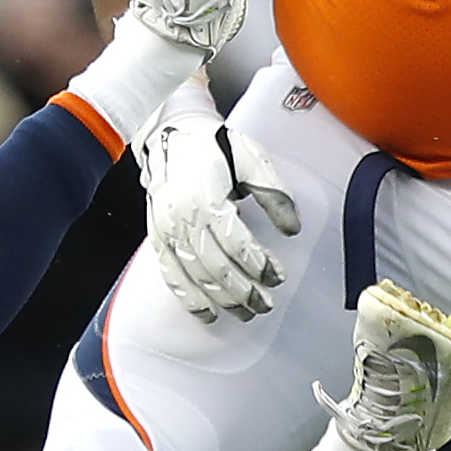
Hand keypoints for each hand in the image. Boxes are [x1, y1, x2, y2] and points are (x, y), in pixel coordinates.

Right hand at [140, 120, 298, 323]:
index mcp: (207, 199)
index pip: (236, 244)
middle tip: (265, 305)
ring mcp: (166, 232)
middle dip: (243, 291)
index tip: (277, 276)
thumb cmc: (214, 146)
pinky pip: (171, 275)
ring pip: (194, 276)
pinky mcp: (157, 238)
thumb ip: (274, 195)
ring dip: (220, 299)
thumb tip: (292, 229)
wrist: (170, 136)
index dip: (258, 264)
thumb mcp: (252, 160)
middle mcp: (183, 220)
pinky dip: (187, 298)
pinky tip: (206, 313)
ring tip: (244, 314)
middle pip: (215, 267)